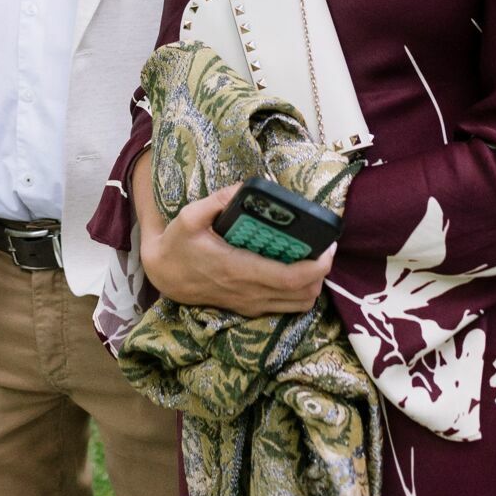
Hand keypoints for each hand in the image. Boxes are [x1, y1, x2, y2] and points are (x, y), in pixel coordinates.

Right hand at [140, 184, 335, 317]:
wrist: (165, 275)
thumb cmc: (179, 244)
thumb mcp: (189, 216)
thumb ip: (217, 200)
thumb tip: (244, 186)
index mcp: (239, 270)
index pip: (291, 277)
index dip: (318, 266)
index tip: (329, 246)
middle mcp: (249, 293)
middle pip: (304, 293)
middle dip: (322, 272)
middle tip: (324, 246)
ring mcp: (250, 305)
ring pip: (299, 304)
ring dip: (313, 284)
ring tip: (313, 257)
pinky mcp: (249, 309)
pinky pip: (286, 307)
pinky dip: (300, 292)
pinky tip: (296, 270)